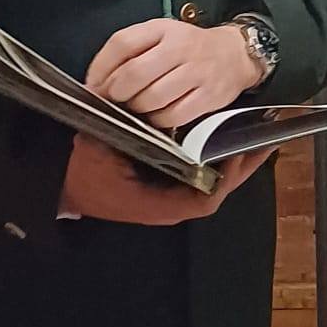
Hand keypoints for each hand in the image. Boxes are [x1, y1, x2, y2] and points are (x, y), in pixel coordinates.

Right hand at [57, 136, 272, 224]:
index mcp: (156, 204)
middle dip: (243, 167)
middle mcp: (168, 206)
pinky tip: (224, 141)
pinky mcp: (164, 192)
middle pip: (217, 192)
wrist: (59, 186)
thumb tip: (157, 120)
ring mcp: (168, 201)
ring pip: (212, 186)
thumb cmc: (82, 171)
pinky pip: (200, 180)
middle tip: (266, 140)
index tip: (238, 151)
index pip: (205, 200)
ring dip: (234, 164)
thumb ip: (130, 140)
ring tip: (253, 137)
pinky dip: (216, 163)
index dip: (227, 179)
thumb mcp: (103, 149)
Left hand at [85, 18, 262, 128]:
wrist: (235, 54)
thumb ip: (129, 52)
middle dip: (117, 92)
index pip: (123, 42)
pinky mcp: (209, 97)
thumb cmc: (188, 47)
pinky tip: (157, 114)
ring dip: (136, 108)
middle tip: (116, 99)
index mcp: (163, 28)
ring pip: (152, 98)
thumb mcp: (160, 36)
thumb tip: (96, 83)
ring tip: (138, 105)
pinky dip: (158, 120)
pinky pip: (172, 116)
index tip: (95, 84)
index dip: (102, 67)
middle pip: (135, 73)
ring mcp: (197, 72)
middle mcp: (181, 47)